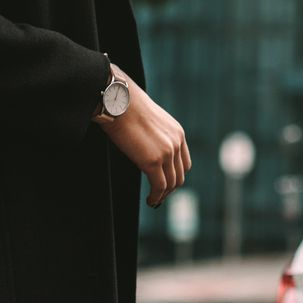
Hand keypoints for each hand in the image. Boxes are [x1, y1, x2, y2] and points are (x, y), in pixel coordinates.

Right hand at [101, 65, 189, 207]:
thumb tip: (146, 149)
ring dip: (162, 196)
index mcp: (177, 133)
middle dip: (170, 189)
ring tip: (153, 201)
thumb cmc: (126, 108)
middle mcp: (176, 143)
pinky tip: (150, 200)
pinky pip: (159, 186)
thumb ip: (155, 136)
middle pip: (180, 175)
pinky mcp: (153, 161)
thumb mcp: (148, 120)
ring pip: (171, 184)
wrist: (118, 101)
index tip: (165, 184)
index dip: (176, 176)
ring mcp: (167, 152)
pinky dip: (156, 197)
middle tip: (158, 196)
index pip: (184, 163)